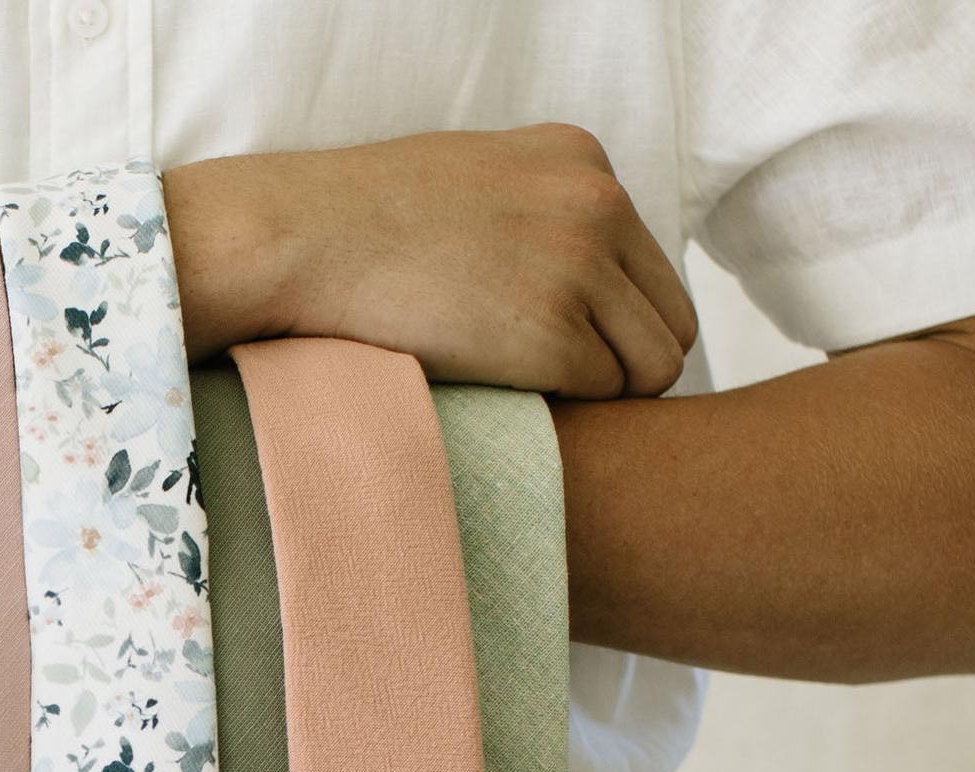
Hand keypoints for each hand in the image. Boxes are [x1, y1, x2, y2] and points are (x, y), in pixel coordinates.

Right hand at [166, 126, 698, 398]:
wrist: (302, 239)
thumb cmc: (361, 220)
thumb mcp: (475, 178)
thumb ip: (538, 210)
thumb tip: (571, 273)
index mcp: (583, 162)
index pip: (652, 266)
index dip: (618, 319)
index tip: (569, 346)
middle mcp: (597, 205)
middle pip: (671, 320)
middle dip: (628, 362)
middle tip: (564, 390)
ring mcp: (579, 268)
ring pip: (651, 365)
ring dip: (604, 392)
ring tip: (537, 398)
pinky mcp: (552, 333)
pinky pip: (602, 392)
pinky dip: (567, 406)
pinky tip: (512, 398)